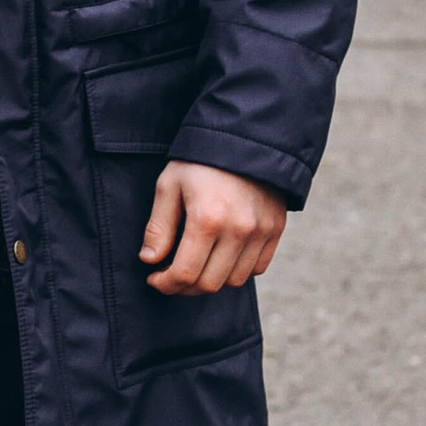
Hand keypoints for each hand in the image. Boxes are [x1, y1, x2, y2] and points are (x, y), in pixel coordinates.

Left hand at [139, 162, 285, 294]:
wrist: (245, 137)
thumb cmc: (200, 161)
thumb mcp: (169, 185)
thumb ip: (159, 226)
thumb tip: (150, 260)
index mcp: (208, 218)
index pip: (185, 273)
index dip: (165, 283)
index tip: (154, 278)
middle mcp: (239, 230)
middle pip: (210, 284)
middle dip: (185, 287)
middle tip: (171, 277)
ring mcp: (261, 232)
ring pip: (234, 280)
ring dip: (211, 280)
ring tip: (196, 266)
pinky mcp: (275, 229)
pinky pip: (257, 268)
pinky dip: (237, 270)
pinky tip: (221, 257)